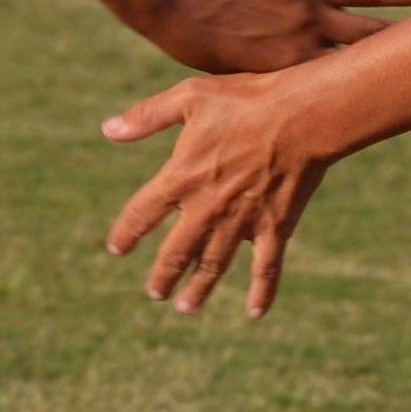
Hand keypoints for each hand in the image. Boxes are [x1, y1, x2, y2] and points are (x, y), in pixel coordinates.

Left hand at [102, 70, 338, 316]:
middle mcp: (207, 207)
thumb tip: (107, 130)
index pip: (142, 214)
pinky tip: (255, 313)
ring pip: (213, 265)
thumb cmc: (247, 99)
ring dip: (198, 289)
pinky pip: (266, 268)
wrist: (303, 115)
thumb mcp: (189, 97)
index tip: (117, 249)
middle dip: (163, 274)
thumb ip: (147, 116)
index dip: (126, 234)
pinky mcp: (275, 228)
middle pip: (176, 251)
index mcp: (182, 177)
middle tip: (155, 292)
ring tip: (185, 308)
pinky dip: (262, 292)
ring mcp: (241, 222)